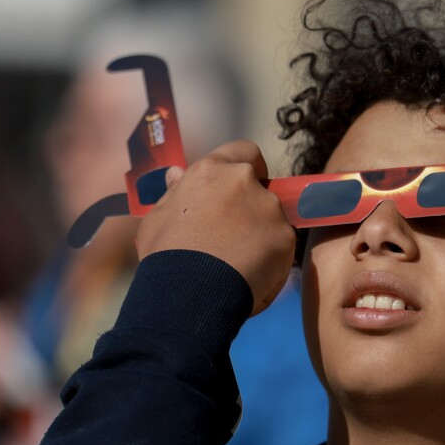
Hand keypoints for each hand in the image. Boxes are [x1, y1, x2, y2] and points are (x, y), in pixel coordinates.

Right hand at [136, 140, 295, 315]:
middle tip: (233, 237)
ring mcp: (269, 209)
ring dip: (262, 236)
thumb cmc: (166, 254)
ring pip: (273, 219)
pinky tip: (250, 279)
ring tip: (238, 266)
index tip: (243, 186)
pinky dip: (271, 261)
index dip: (247, 167)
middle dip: (252, 208)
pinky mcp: (286, 238)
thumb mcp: (157, 218)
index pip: (243, 152)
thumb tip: (177, 173)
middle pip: (260, 189)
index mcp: (212, 171)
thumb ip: (175, 193)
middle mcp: (245, 182)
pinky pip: (282, 248)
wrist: (190, 292)